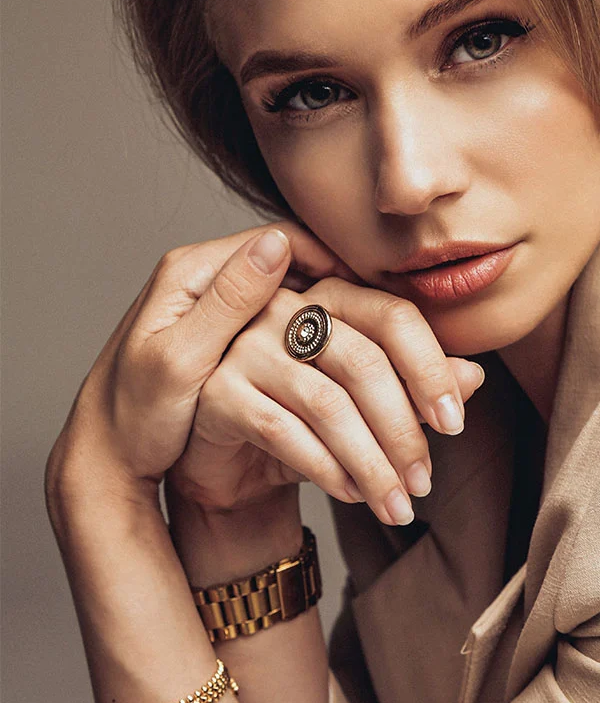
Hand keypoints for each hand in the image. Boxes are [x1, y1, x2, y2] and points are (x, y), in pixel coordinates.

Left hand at [46, 218, 356, 501]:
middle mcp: (208, 280)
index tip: (374, 289)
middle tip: (388, 318)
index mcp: (192, 272)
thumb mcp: (180, 360)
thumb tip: (277, 243)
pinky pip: (285, 327)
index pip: (279, 240)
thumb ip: (228, 302)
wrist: (107, 462)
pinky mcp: (228, 339)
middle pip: (293, 266)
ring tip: (378, 342)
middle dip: (343, 291)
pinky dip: (317, 343)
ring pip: (294, 298)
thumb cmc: (133, 416)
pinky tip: (346, 365)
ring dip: (334, 318)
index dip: (333, 260)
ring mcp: (218, 309)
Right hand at [166, 264, 484, 525]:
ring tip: (397, 504)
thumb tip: (474, 376)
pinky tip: (352, 494)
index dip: (429, 370)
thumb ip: (417, 382)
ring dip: (371, 463)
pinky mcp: (219, 391)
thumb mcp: (368, 401)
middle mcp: (285, 309)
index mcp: (331, 295)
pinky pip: (283, 430)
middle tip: (424, 481)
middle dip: (403, 430)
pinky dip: (326, 468)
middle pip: (363, 362)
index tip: (454, 423)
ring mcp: (246, 347)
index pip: (393, 317)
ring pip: (327, 404)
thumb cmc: (306, 420)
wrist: (234, 461)